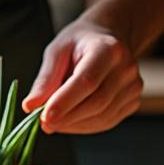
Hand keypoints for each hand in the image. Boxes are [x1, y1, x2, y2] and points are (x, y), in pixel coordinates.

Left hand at [21, 20, 142, 133]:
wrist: (108, 38)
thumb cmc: (78, 43)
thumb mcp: (57, 51)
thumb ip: (45, 79)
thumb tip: (29, 106)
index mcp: (108, 49)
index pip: (87, 81)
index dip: (65, 102)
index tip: (44, 117)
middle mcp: (126, 68)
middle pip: (97, 102)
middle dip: (67, 117)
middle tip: (43, 124)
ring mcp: (133, 86)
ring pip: (102, 116)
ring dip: (74, 124)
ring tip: (53, 121)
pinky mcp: (133, 101)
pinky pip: (107, 121)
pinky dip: (84, 126)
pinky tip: (69, 121)